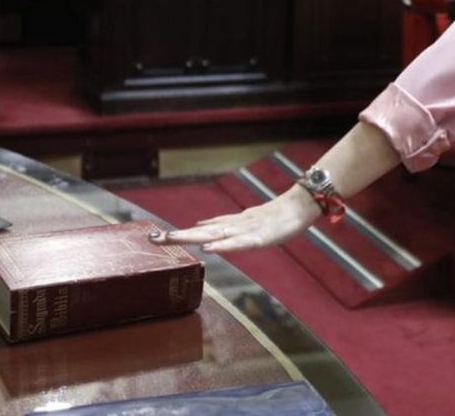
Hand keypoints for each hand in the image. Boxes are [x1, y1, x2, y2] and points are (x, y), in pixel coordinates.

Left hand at [149, 187, 320, 253]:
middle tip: (155, 239)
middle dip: (178, 236)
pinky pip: (238, 243)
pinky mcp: (259, 237)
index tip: (157, 237)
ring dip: (194, 238)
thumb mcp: (246, 223)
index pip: (200, 230)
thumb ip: (224, 225)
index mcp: (230, 225)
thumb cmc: (276, 217)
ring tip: (173, 239)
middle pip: (201, 232)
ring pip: (215, 236)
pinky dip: (223, 245)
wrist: (299, 206)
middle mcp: (233, 226)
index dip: (179, 233)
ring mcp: (245, 231)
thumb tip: (201, 226)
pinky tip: (209, 247)